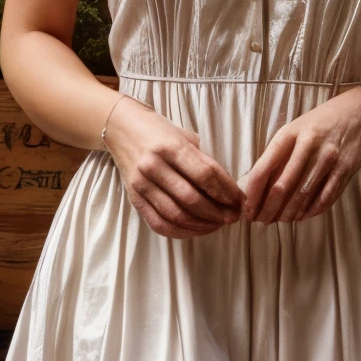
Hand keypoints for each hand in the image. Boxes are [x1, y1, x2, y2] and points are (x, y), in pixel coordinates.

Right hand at [103, 96, 243, 238]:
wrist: (121, 128)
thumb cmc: (158, 131)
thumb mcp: (184, 136)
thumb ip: (202, 161)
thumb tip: (227, 190)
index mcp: (171, 146)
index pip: (205, 174)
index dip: (227, 191)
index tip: (240, 200)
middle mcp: (154, 166)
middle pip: (192, 198)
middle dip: (218, 212)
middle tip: (233, 217)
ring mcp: (141, 184)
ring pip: (176, 214)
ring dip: (202, 225)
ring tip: (218, 224)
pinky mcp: (134, 198)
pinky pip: (159, 223)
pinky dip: (180, 232)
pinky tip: (196, 230)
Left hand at [241, 90, 360, 224]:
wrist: (357, 113)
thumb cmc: (317, 125)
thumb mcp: (293, 131)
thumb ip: (277, 155)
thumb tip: (257, 188)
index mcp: (288, 135)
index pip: (263, 169)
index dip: (253, 193)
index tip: (248, 208)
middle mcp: (308, 145)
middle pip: (282, 187)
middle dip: (269, 209)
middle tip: (262, 220)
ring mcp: (329, 157)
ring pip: (303, 195)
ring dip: (289, 213)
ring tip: (280, 220)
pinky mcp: (346, 168)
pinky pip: (326, 196)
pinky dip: (312, 210)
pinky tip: (302, 216)